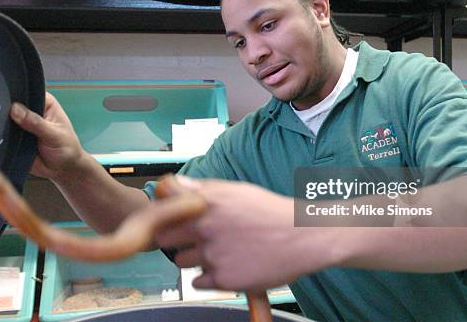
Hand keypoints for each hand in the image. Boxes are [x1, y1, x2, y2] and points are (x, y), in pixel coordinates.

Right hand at [10, 92, 83, 179]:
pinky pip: (2, 135)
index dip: (17, 95)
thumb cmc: (67, 149)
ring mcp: (21, 125)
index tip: (8, 101)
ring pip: (5, 120)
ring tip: (1, 130)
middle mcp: (32, 111)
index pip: (28, 92)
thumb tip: (15, 109)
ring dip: (2, 125)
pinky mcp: (14, 138)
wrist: (62, 170)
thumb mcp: (54, 135)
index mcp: (45, 103)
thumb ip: (36, 123)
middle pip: (13, 105)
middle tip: (2, 118)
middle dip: (6, 111)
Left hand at [156, 177, 307, 291]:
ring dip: (195, 258)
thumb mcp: (236, 190)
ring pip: (183, 261)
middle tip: (196, 239)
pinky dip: (210, 276)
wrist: (303, 237)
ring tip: (221, 251)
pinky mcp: (223, 279)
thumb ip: (201, 189)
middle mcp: (205, 227)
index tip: (173, 222)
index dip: (167, 218)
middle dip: (178, 240)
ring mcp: (213, 254)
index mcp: (206, 202)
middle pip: (166, 239)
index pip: (163, 213)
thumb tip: (173, 184)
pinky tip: (229, 264)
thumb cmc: (272, 212)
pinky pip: (198, 282)